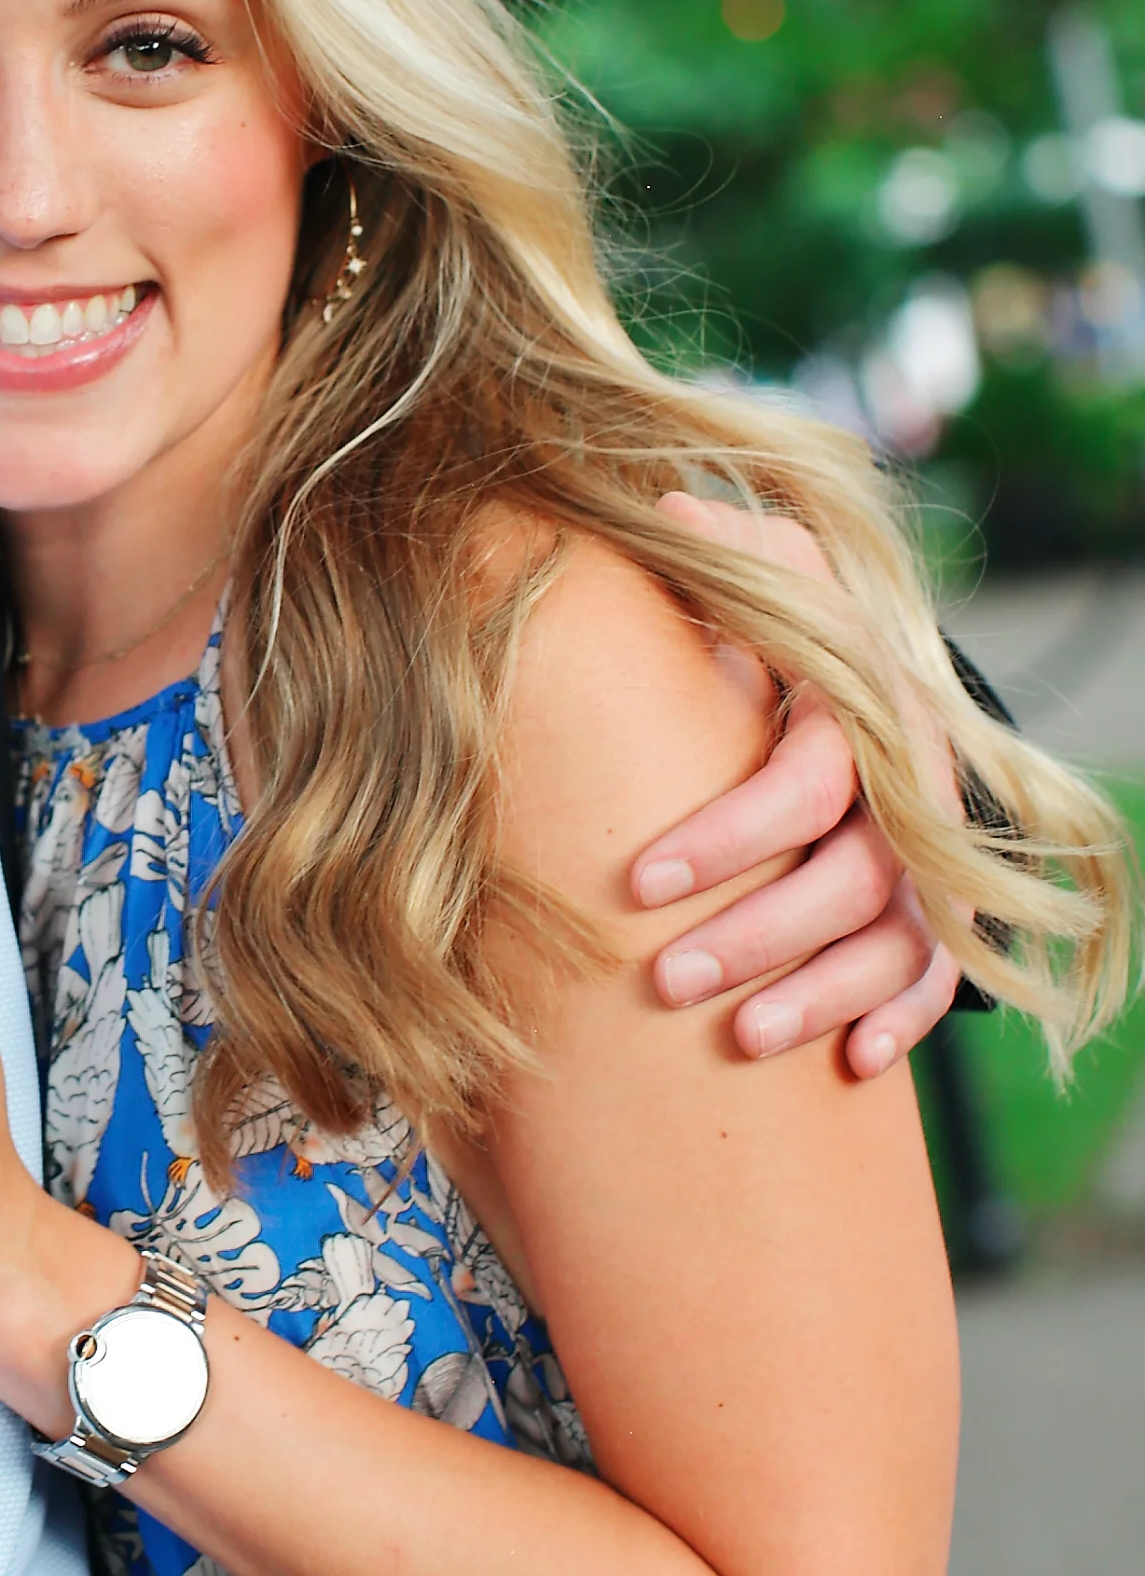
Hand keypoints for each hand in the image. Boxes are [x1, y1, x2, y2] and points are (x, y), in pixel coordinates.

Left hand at [636, 495, 958, 1077]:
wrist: (872, 671)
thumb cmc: (791, 628)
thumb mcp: (766, 574)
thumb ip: (723, 552)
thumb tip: (666, 511)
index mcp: (859, 713)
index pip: (803, 783)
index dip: (725, 835)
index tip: (633, 882)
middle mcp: (905, 791)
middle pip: (853, 878)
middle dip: (759, 934)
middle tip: (666, 980)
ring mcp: (930, 857)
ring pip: (895, 940)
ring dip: (821, 993)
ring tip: (742, 1039)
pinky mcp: (942, 909)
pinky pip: (940, 978)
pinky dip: (901, 1020)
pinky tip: (851, 1064)